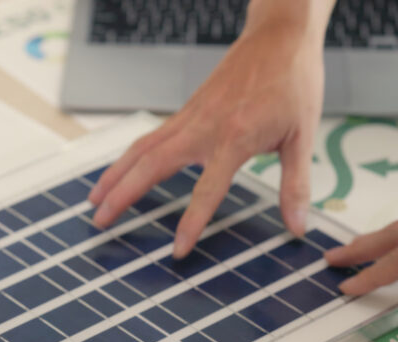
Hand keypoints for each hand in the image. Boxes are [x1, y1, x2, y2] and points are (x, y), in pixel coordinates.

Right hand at [89, 0, 335, 257]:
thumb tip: (297, 227)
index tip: (177, 251)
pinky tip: (120, 172)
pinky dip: (129, 157)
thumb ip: (296, 185)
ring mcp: (191, 117)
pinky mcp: (187, 110)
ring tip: (94, 201)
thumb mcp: (303, 136)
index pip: (206, 189)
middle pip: (151, 165)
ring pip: (141, 149)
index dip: (191, 222)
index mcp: (235, 138)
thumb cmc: (295, 82)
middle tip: (99, 222)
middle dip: (122, 195)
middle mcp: (204, 127)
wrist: (280, 35)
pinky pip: (150, 137)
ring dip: (115, 175)